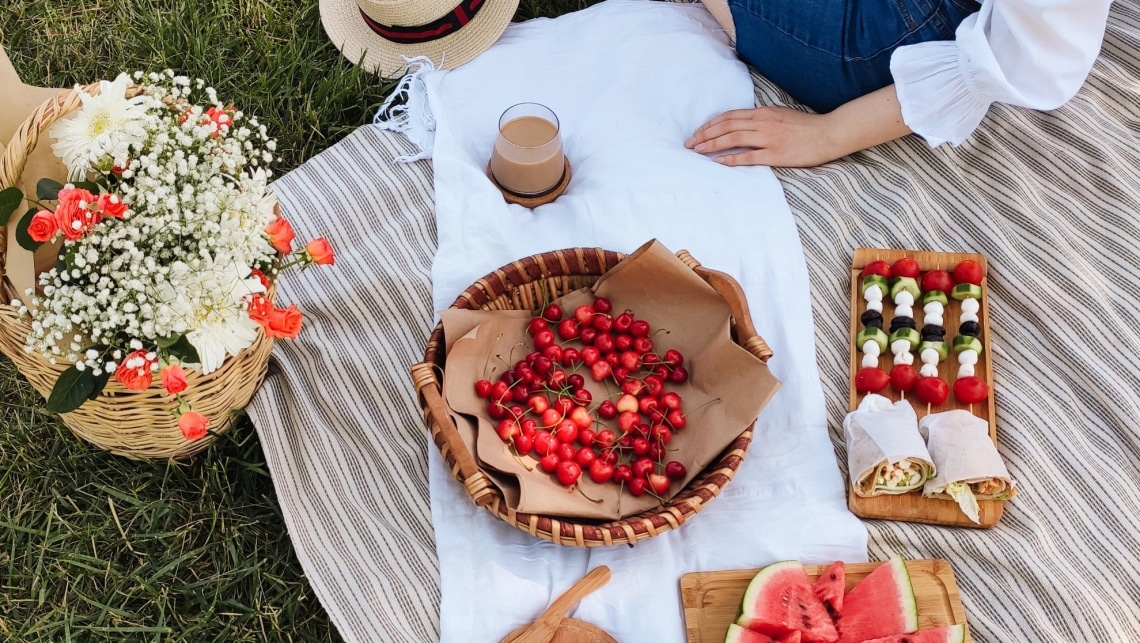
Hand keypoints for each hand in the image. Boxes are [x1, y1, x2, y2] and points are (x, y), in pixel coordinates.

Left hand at [684, 86, 913, 167]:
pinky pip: (749, 156)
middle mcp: (763, 122)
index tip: (697, 132)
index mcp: (763, 112)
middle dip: (704, 134)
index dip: (710, 124)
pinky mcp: (776, 153)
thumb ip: (761, 120)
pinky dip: (732, 158)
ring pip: (733, 138)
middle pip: (726, 126)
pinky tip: (719, 162)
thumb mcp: (780, 116)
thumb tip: (741, 126)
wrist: (829, 133)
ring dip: (712, 145)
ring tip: (698, 151)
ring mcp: (769, 138)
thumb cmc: (806, 127)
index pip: (729, 116)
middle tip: (689, 143)